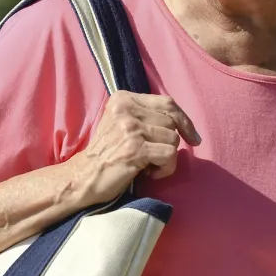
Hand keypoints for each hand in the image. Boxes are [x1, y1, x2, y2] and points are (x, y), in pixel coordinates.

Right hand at [81, 91, 200, 202]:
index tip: (192, 137)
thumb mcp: (122, 124)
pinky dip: (165, 169)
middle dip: (169, 143)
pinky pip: (169, 155)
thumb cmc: (107, 154)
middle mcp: (126, 109)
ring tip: (147, 165)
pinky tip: (148, 174)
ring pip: (173, 139)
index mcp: (123, 99)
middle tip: (152, 157)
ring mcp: (130, 128)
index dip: (184, 120)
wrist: (83, 177)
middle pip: (172, 122)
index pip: (167, 102)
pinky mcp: (134, 149)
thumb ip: (147, 116)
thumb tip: (185, 125)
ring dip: (166, 159)